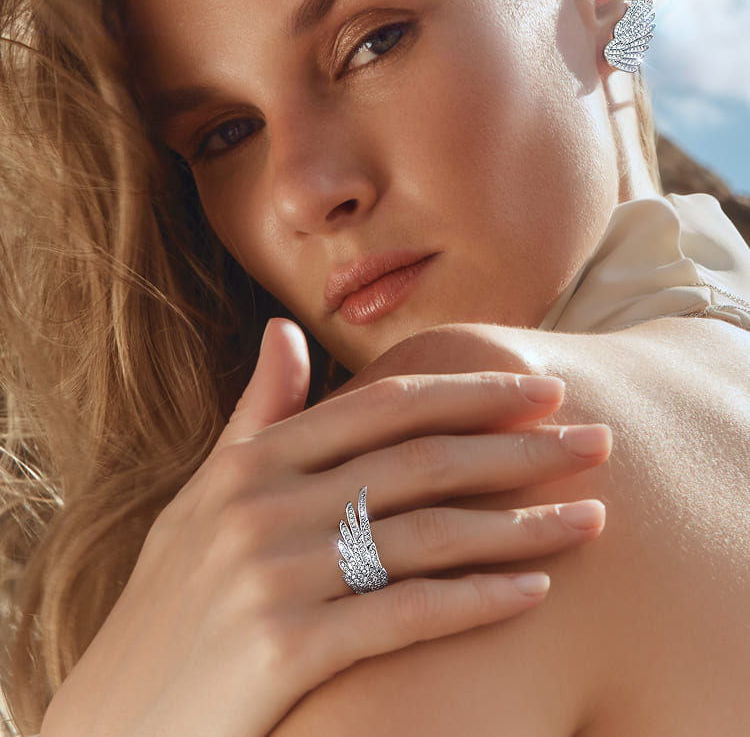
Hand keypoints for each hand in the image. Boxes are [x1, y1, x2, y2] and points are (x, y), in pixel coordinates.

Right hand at [41, 319, 609, 736]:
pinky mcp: (283, 650)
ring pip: (425, 535)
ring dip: (521, 525)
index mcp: (251, 461)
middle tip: (597, 442)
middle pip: (419, 462)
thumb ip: (257, 416)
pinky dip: (477, 601)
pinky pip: (404, 615)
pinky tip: (537, 591)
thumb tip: (283, 329)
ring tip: (592, 518)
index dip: (470, 392)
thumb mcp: (203, 498)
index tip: (542, 387)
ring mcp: (270, 575)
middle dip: (519, 449)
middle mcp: (261, 504)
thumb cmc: (174, 604)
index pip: (382, 407)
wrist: (118, 720)